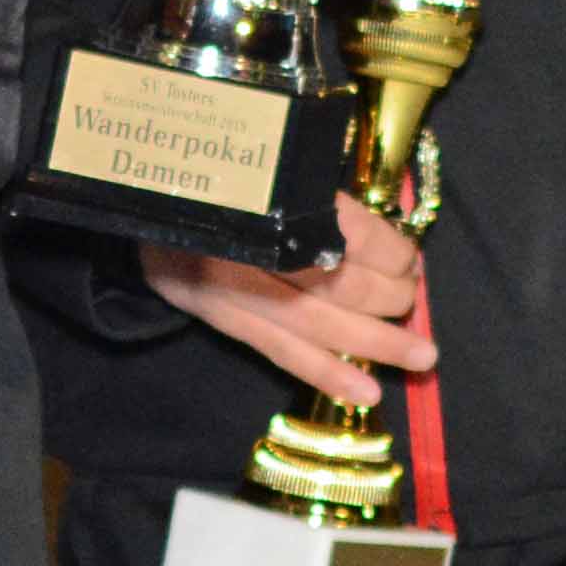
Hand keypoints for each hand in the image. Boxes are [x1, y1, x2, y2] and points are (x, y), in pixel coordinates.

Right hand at [139, 195, 431, 415]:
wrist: (144, 210)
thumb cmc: (221, 186)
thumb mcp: (267, 172)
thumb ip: (318, 200)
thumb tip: (388, 240)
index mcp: (274, 197)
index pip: (351, 230)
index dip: (392, 250)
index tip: (410, 258)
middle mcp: (257, 246)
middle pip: (342, 282)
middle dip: (390, 297)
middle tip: (415, 302)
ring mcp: (238, 290)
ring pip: (321, 325)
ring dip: (378, 344)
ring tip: (421, 357)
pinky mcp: (227, 321)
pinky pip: (284, 354)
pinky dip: (328, 375)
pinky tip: (366, 393)